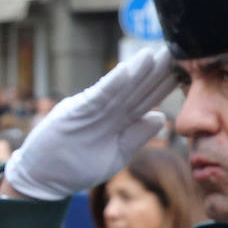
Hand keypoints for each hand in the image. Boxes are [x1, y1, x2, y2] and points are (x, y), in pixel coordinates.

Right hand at [4, 46, 176, 199]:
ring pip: (120, 89)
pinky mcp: (75, 113)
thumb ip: (135, 136)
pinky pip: (98, 97)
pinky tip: (128, 69)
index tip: (184, 69)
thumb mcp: (115, 155)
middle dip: (155, 71)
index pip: (145, 100)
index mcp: (117, 121)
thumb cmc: (76, 167)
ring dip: (138, 71)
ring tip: (155, 53)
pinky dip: (113, 83)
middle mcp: (106, 111)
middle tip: (176, 48)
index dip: (163, 85)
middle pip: (136, 89)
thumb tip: (160, 117)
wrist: (43, 178)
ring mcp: (90, 110)